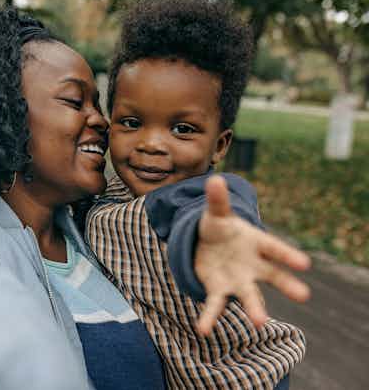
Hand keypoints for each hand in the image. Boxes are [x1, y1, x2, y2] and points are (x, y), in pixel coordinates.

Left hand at [194, 175, 310, 335]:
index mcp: (256, 242)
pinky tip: (202, 329)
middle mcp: (253, 265)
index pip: (275, 248)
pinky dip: (209, 317)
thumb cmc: (218, 227)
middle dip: (287, 284)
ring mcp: (238, 279)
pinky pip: (215, 305)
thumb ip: (217, 200)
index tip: (305, 264)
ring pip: (249, 295)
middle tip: (304, 295)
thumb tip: (214, 179)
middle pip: (272, 276)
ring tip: (260, 322)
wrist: (206, 244)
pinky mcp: (219, 289)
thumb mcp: (216, 214)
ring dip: (255, 308)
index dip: (288, 255)